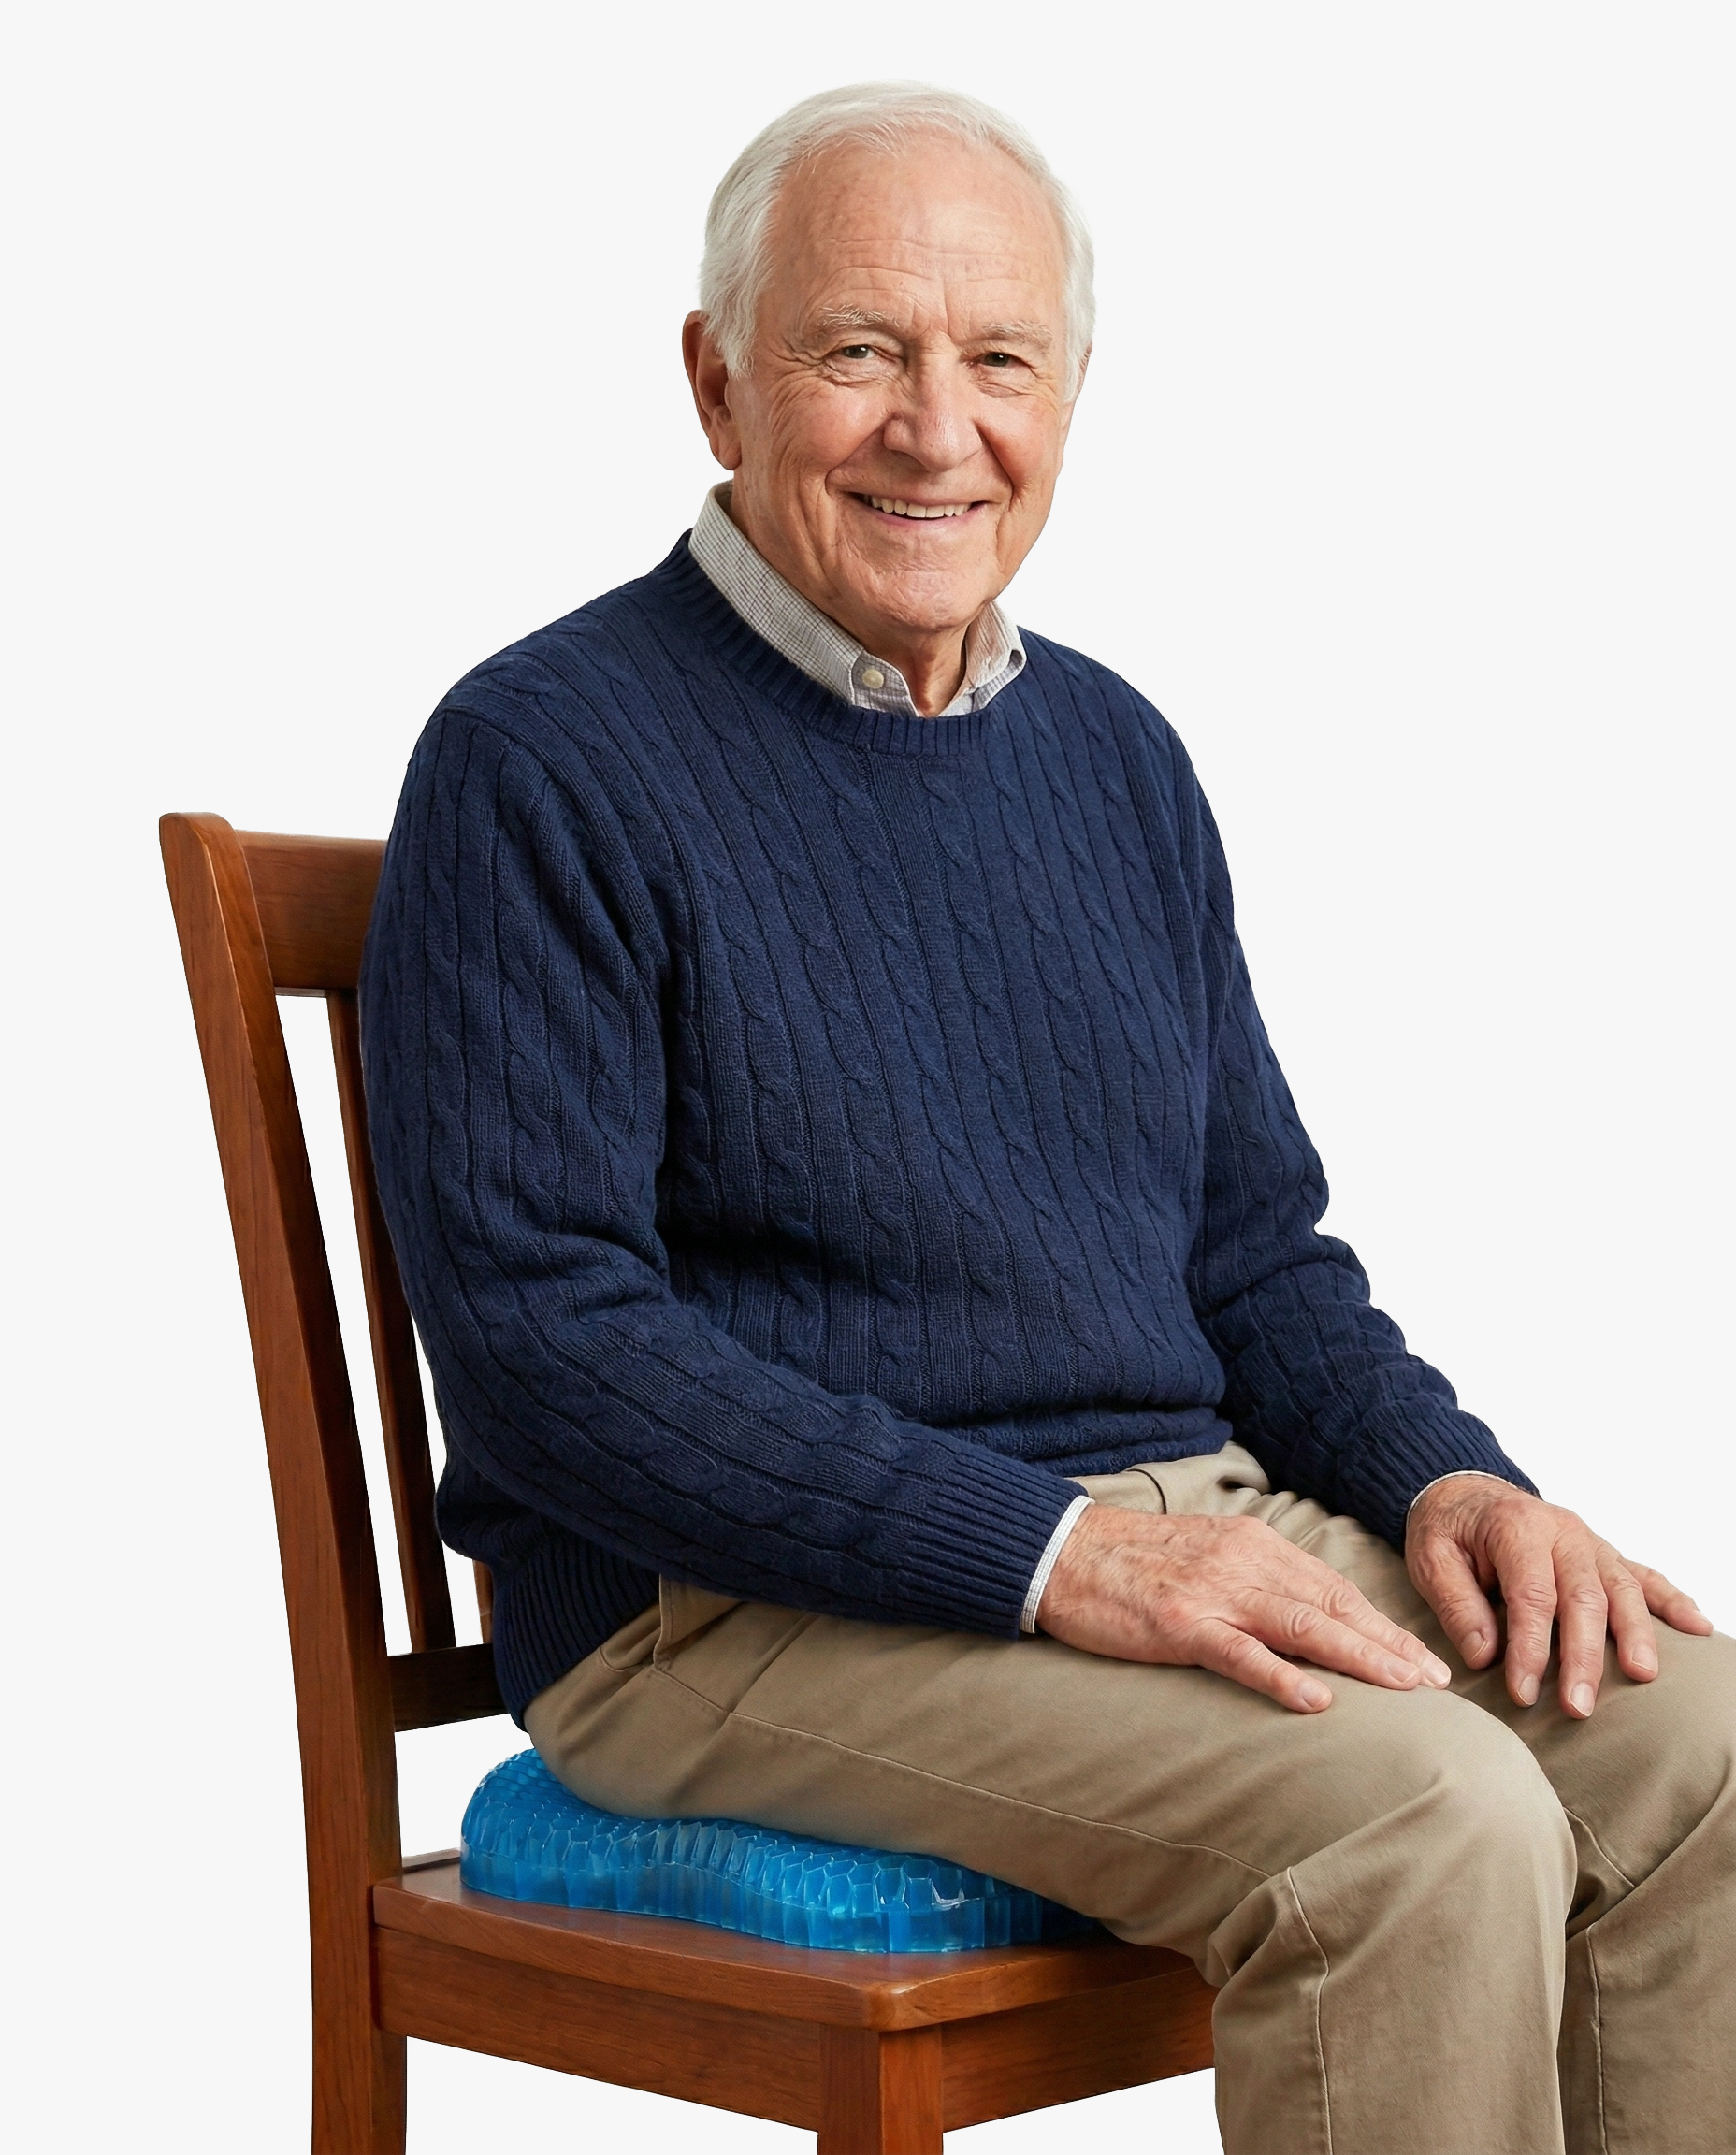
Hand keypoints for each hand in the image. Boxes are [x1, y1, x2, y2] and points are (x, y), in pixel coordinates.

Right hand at [1038, 1504, 1451, 1712]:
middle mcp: (1243, 1562)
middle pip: (1332, 1605)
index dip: (1382, 1625)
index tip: (1423, 1660)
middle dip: (1390, 1645)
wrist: (1063, 1553)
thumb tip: (1301, 1621)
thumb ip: (1252, 1582)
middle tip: (1438, 1683)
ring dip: (1361, 1658)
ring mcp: (1212, 1592)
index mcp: (1253, 1545)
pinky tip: (1318, 1699)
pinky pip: (1239, 1653)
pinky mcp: (1179, 1622)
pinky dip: (1281, 1676)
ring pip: (1303, 1626)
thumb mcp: (1204, 1558)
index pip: (1333, 1588)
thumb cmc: (1132, 1563)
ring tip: (1405, 1689)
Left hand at [1405, 1475, 1711, 1717]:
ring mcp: (1588, 1541)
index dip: (1530, 1647)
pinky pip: (1642, 1575)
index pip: (1532, 1594)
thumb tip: (1485, 1655)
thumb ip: (1457, 1605)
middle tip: (1579, 1706)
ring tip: (1642, 1676)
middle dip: (1584, 1656)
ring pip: (1621, 1588)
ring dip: (1634, 1634)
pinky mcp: (1602, 1554)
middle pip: (1583, 1597)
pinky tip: (1696, 1626)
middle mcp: (1561, 1530)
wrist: (1462, 1491)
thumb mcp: (1430, 1559)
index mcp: (1516, 1527)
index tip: (1523, 1692)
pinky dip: (1670, 1600)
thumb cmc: (1447, 1529)